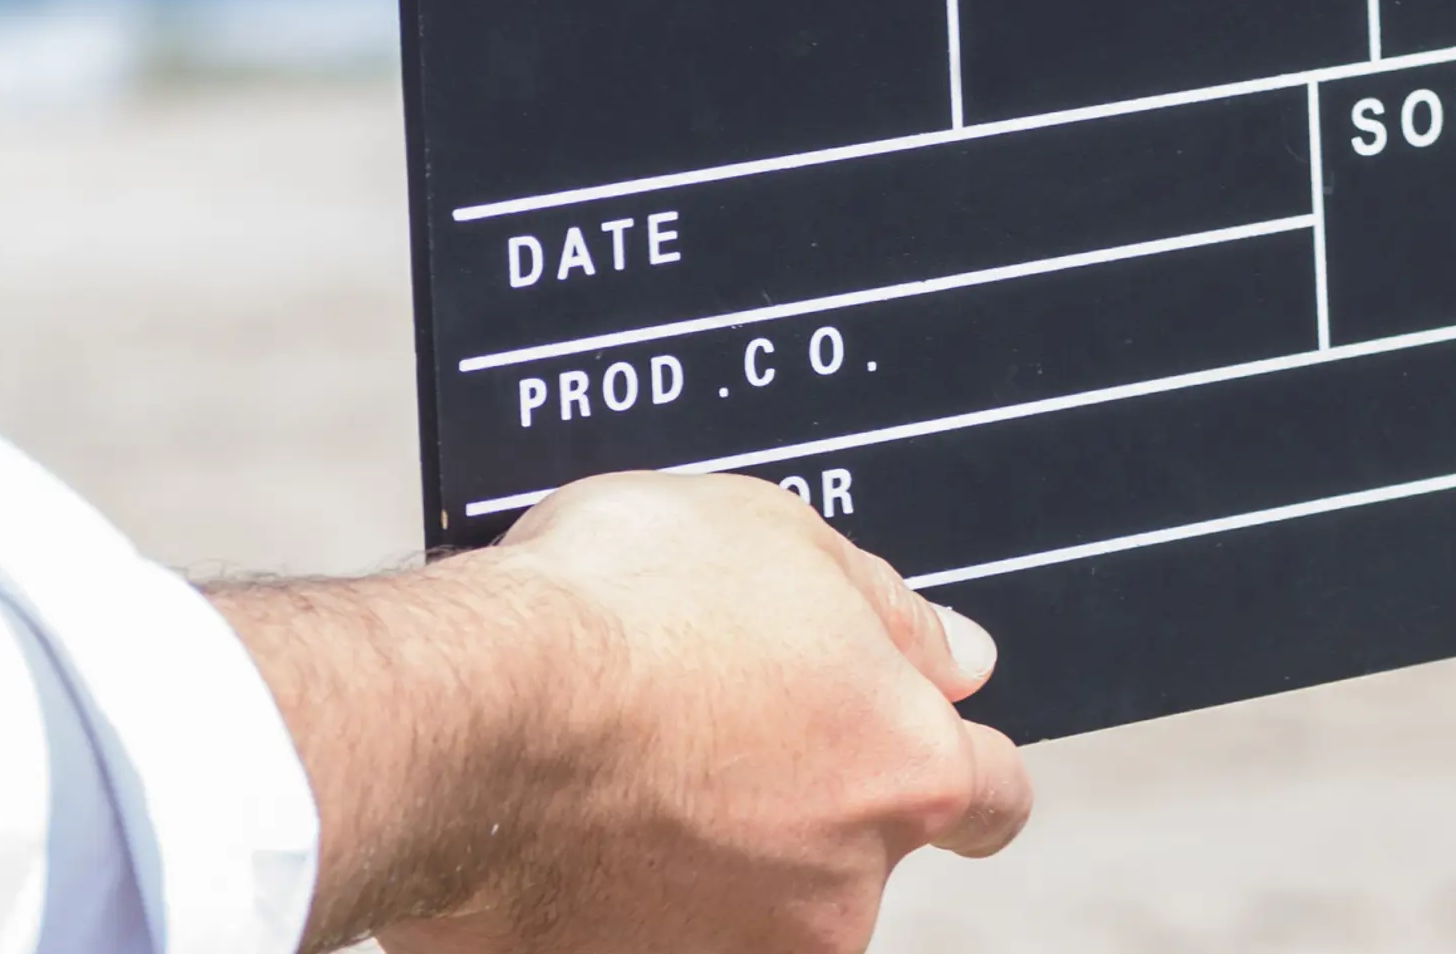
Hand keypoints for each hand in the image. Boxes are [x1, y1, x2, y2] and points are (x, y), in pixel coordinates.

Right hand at [215, 472, 1029, 953]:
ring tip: (617, 768)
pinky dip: (614, 892)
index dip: (956, 762)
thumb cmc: (622, 610)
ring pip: (746, 902)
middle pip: (854, 853)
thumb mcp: (785, 541)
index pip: (993, 796)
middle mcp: (839, 892)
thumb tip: (955, 656)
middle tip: (709, 728)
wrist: (463, 715)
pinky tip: (565, 825)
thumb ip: (891, 614)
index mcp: (907, 773)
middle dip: (802, 800)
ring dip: (705, 851)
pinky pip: (637, 932)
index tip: (917, 744)